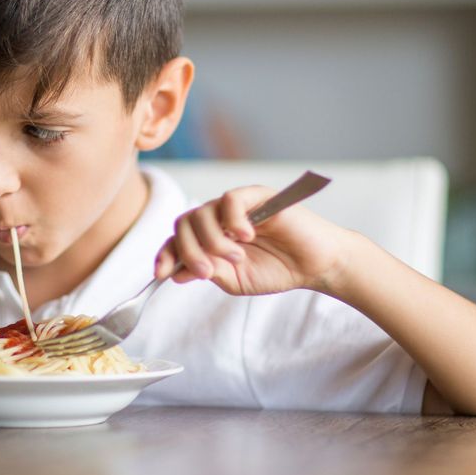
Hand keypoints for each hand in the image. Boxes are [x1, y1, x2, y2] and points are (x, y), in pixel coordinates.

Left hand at [153, 185, 352, 295]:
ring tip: (237, 256)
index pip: (178, 238)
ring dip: (213, 241)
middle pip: (184, 223)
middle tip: (206, 271)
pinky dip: (232, 221)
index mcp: (210, 237)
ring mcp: (236, 206)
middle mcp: (219, 218)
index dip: (166, 253)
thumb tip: (174, 272)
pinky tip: (246, 237)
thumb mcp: (234, 279)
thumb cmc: (277, 269)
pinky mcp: (256, 195)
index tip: (161, 273)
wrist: (314, 265)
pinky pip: (230, 200)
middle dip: (188, 250)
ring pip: (203, 213)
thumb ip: (207, 271)